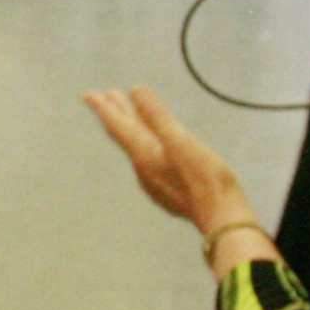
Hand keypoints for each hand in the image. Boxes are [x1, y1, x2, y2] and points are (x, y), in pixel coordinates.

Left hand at [82, 85, 252, 234]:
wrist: (222, 219)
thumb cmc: (205, 179)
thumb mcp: (181, 141)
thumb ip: (157, 116)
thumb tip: (135, 90)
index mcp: (144, 155)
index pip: (118, 126)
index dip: (103, 108)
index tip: (87, 94)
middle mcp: (143, 169)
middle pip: (124, 136)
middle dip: (114, 114)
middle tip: (100, 97)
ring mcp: (154, 181)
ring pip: (136, 147)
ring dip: (129, 127)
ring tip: (125, 113)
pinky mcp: (167, 189)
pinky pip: (148, 159)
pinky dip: (145, 143)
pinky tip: (152, 145)